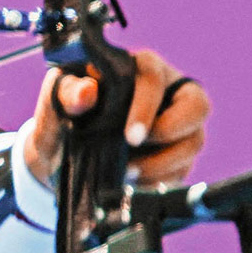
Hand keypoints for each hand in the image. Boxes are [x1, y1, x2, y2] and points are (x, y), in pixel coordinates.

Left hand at [23, 50, 209, 186]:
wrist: (60, 157)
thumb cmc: (61, 119)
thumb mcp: (54, 104)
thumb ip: (66, 93)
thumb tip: (87, 90)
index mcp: (136, 67)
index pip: (153, 78)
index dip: (147, 107)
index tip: (131, 137)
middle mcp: (166, 92)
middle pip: (197, 105)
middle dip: (171, 133)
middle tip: (135, 155)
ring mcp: (177, 124)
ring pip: (193, 141)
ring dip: (162, 164)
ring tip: (127, 174)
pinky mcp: (177, 154)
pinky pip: (185, 168)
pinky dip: (160, 180)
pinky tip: (134, 184)